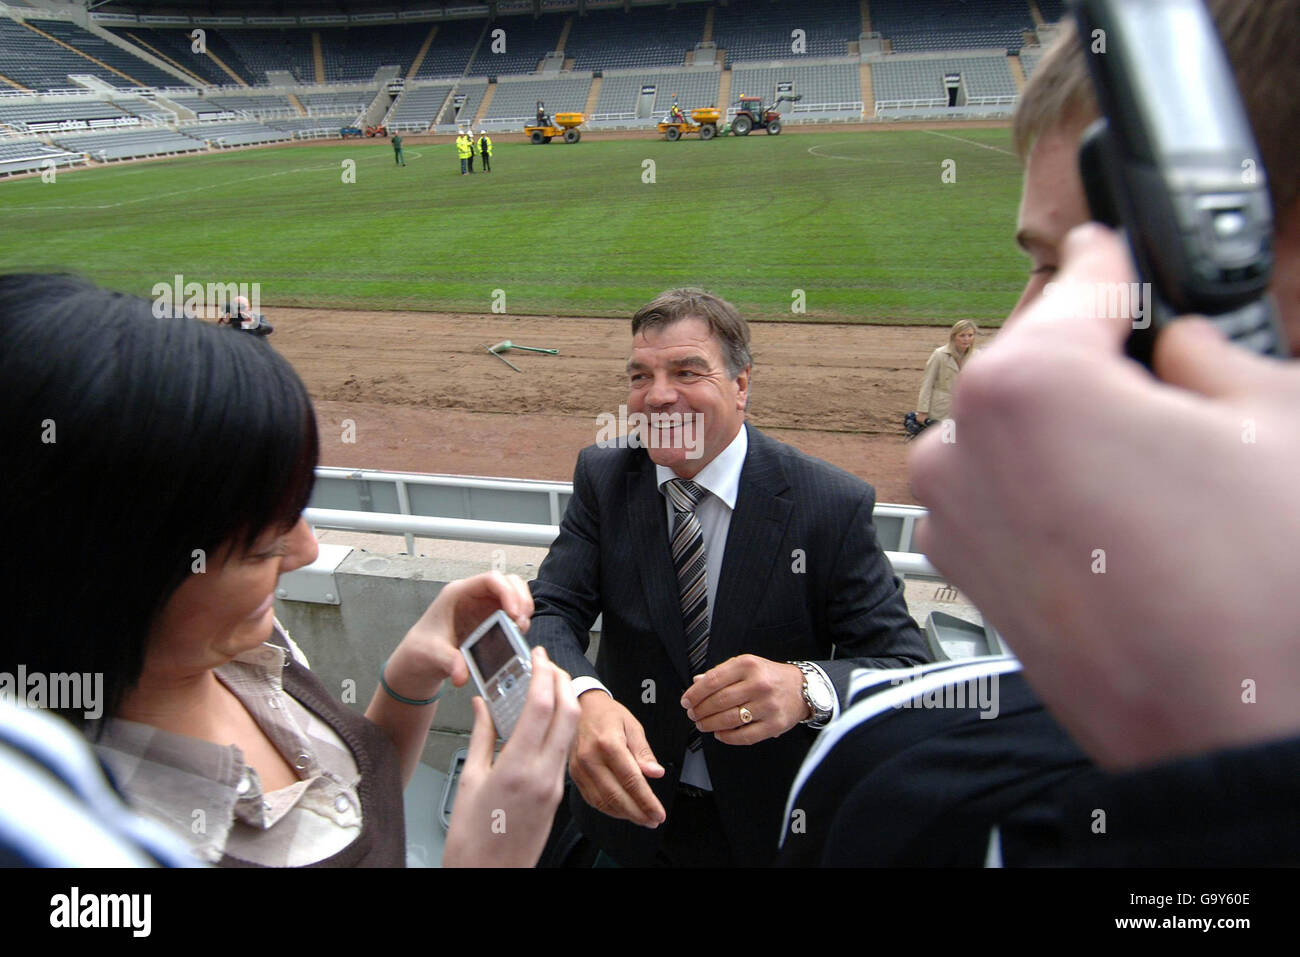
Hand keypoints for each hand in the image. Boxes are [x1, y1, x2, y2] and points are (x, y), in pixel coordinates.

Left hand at [384, 571, 532, 701]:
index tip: (514, 613)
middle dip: (521, 599)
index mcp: (458, 594)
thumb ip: (449, 663)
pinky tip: (517, 633)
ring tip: (521, 628)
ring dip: (524, 607)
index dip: (508, 592)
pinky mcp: (490, 617)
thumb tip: (462, 675)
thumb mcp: (434, 656)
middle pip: (508, 582)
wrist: (421, 658)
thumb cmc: (423, 649)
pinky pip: (512, 609)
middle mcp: (473, 595)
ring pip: (514, 593)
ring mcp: (483, 604)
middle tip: (522, 622)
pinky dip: (520, 618)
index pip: (490, 579)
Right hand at [442, 647, 579, 866]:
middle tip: (547, 664)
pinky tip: (543, 722)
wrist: (489, 878)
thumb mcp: (469, 781)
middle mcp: (543, 774)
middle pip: (567, 713)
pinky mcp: (557, 797)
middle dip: (562, 681)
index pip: (542, 706)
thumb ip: (481, 736)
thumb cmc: (471, 839)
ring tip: (545, 686)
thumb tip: (481, 705)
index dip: (543, 673)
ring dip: (564, 703)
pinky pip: (563, 752)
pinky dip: (558, 729)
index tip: (538, 655)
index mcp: (517, 767)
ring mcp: (554, 787)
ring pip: (570, 732)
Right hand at [569, 691, 665, 827]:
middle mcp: (590, 758)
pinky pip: (592, 799)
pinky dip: (609, 809)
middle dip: (637, 813)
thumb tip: (655, 773)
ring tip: (641, 818)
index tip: (659, 813)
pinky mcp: (574, 775)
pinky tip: (622, 810)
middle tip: (653, 820)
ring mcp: (579, 768)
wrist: (581, 707)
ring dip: (624, 815)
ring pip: (603, 802)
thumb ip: (644, 752)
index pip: (631, 780)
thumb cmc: (608, 715)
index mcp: (608, 743)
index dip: (647, 801)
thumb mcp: (633, 726)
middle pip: (616, 796)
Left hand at [681, 654, 808, 744]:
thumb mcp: (746, 665)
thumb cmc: (770, 676)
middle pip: (718, 701)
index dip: (695, 694)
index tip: (686, 701)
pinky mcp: (774, 724)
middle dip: (700, 711)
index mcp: (748, 665)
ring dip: (710, 724)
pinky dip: (727, 737)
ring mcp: (767, 705)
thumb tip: (696, 682)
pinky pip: (745, 736)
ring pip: (729, 719)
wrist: (802, 688)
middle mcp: (758, 684)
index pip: (713, 680)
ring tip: (703, 724)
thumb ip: (721, 673)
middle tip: (693, 715)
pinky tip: (720, 734)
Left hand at [909, 223, 1299, 768]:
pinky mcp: (961, 563)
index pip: (1083, 276)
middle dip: (1108, 359)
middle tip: (1180, 386)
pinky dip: (1053, 480)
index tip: (1125, 242)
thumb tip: (1176, 342)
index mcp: (1028, 380)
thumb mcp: (1279, 423)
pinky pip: (1006, 484)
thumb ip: (1213, 349)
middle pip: (1043, 354)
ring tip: (1161, 472)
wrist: (1227, 737)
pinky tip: (1124, 517)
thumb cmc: (1262, 591)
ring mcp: (953, 508)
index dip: (1124, 256)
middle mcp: (962, 439)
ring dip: (1079, 424)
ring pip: (1022, 422)